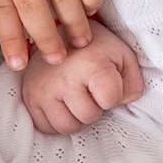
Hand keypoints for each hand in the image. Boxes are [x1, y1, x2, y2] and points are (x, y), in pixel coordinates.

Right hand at [18, 21, 146, 133]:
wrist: (58, 35)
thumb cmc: (94, 49)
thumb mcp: (122, 56)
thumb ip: (132, 81)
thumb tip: (125, 102)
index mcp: (91, 64)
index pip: (110, 100)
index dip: (113, 95)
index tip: (106, 83)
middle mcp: (64, 78)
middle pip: (88, 117)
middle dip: (94, 108)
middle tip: (89, 92)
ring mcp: (44, 89)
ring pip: (66, 127)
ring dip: (75, 118)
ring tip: (76, 100)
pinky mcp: (29, 97)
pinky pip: (46, 127)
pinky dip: (56, 121)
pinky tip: (61, 104)